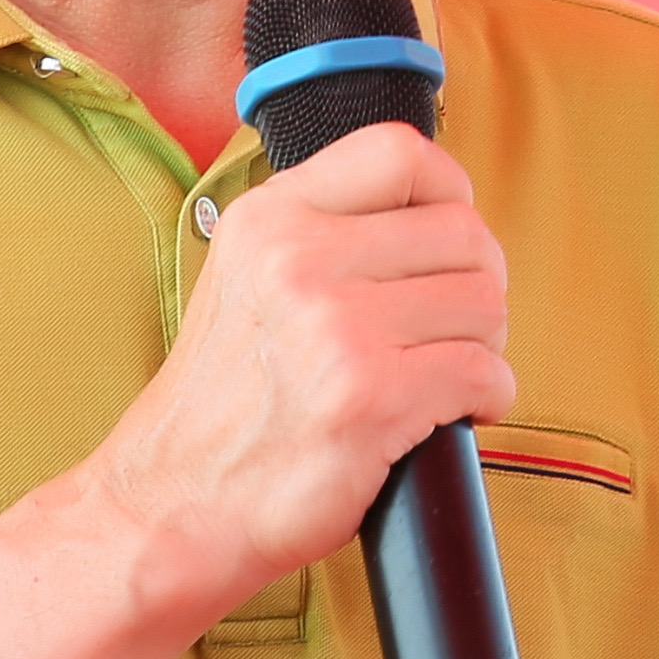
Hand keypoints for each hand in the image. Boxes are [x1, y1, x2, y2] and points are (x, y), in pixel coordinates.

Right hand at [94, 121, 514, 625]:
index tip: (449, 243)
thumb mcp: (245, 280)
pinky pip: (482, 373)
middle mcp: (297, 260)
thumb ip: (320, 234)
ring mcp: (333, 329)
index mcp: (269, 219)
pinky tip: (452, 413)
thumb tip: (431, 210)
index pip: (399, 151)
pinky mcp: (367, 399)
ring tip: (444, 374)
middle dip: (477, 285)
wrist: (170, 507)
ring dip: (484, 346)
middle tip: (451, 329)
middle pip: (463, 232)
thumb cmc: (223, 407)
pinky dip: (488, 398)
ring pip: (483, 304)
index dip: (450, 192)